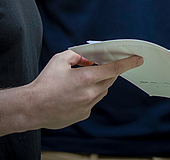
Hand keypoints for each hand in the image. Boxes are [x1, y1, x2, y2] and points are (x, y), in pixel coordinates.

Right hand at [20, 50, 142, 129]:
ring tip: (84, 79)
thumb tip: (90, 58)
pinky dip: (90, 94)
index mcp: (86, 78)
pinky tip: (75, 92)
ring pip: (102, 91)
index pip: (114, 68)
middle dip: (109, 71)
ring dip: (99, 83)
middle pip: (109, 79)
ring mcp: (87, 106)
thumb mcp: (61, 60)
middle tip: (104, 64)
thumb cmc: (44, 82)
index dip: (128, 63)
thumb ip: (78, 56)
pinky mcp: (82, 115)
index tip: (138, 59)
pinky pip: (93, 101)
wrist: (30, 108)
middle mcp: (90, 93)